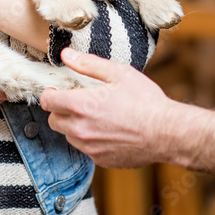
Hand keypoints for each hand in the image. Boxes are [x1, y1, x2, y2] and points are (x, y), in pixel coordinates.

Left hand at [40, 47, 176, 167]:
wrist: (167, 133)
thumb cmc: (146, 101)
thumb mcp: (119, 73)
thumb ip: (88, 64)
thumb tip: (66, 55)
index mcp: (82, 105)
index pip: (47, 101)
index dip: (51, 93)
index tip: (60, 90)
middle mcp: (81, 129)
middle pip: (53, 120)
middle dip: (61, 110)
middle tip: (79, 101)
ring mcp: (90, 147)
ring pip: (69, 136)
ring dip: (75, 126)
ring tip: (97, 116)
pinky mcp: (100, 159)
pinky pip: (86, 148)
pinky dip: (91, 140)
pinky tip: (109, 130)